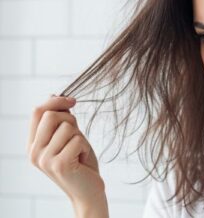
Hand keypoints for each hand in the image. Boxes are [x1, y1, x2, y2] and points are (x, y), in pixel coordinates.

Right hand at [27, 95, 107, 214]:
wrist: (87, 191)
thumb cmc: (80, 162)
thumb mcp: (68, 137)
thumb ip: (59, 120)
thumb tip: (53, 95)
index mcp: (32, 144)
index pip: (36, 112)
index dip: (55, 101)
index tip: (73, 101)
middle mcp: (34, 152)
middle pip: (51, 115)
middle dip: (70, 120)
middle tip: (77, 137)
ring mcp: (45, 160)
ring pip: (67, 127)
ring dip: (80, 136)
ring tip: (79, 151)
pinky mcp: (59, 165)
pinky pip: (77, 139)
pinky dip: (85, 146)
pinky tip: (82, 159)